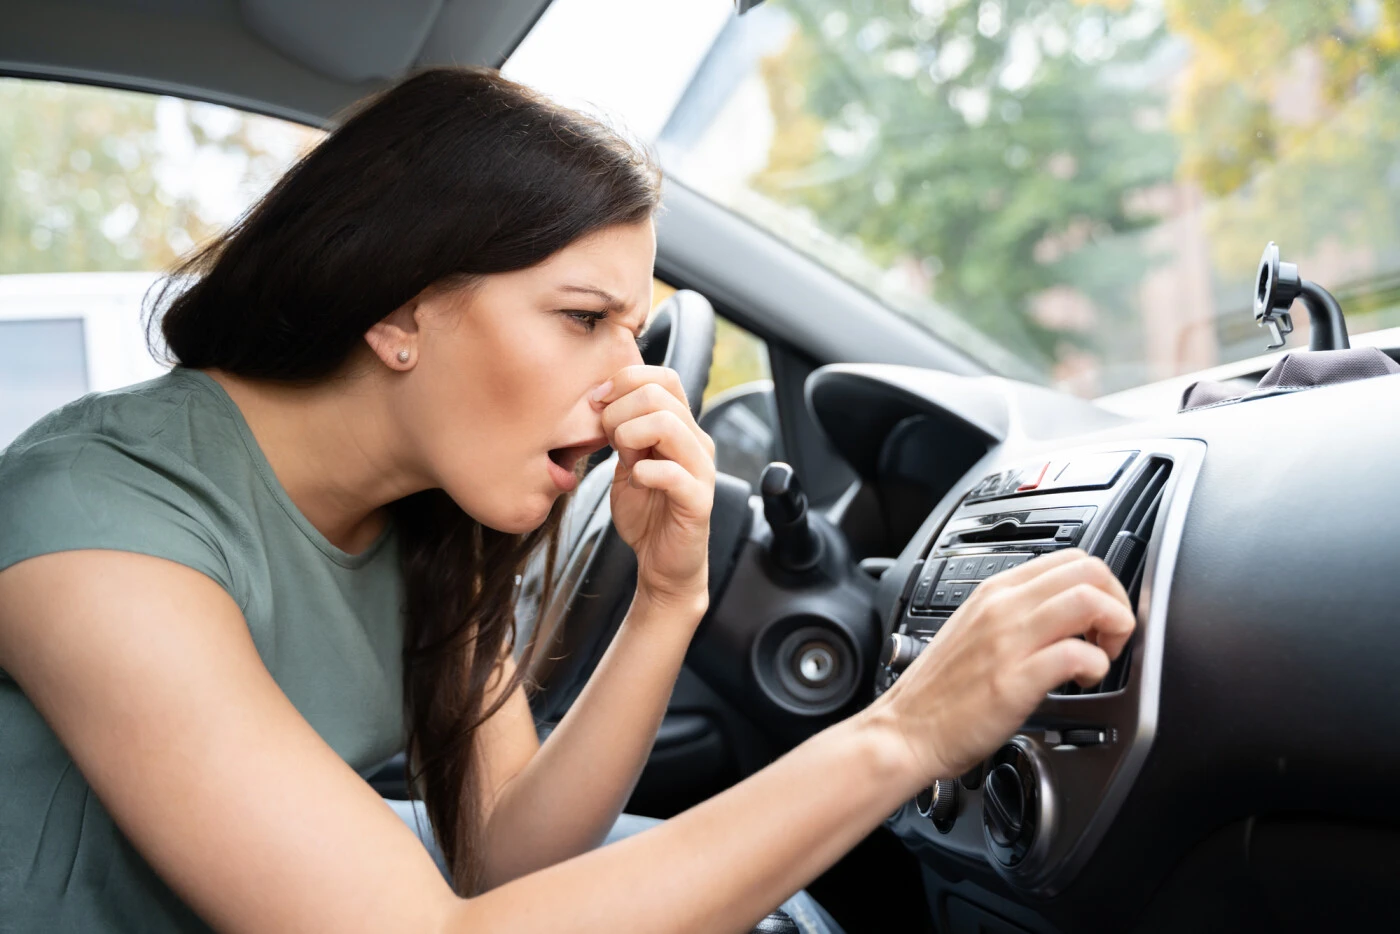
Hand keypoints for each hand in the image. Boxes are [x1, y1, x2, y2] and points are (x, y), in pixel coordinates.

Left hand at [595, 366, 715, 614]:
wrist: (661, 562)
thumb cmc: (645, 511)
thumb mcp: (627, 461)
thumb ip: (621, 431)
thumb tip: (600, 399)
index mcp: (681, 427)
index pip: (663, 377)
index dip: (625, 380)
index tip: (597, 402)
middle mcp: (697, 442)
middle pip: (659, 394)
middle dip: (618, 411)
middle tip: (608, 440)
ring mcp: (701, 470)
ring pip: (667, 424)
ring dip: (630, 436)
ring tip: (625, 460)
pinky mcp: (698, 501)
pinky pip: (672, 473)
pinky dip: (643, 473)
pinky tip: (636, 483)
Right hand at [873, 549, 1135, 782]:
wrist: (905, 731)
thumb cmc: (939, 692)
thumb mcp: (976, 631)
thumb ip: (1015, 616)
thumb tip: (1063, 615)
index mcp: (995, 592)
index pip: (1071, 558)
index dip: (1102, 586)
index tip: (1099, 619)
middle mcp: (1002, 607)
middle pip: (1090, 571)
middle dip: (1117, 602)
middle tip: (1108, 637)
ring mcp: (1008, 641)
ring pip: (1089, 600)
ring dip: (1114, 629)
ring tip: (1100, 657)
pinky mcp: (1014, 680)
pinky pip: (1077, 654)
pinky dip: (1097, 667)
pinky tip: (1082, 682)